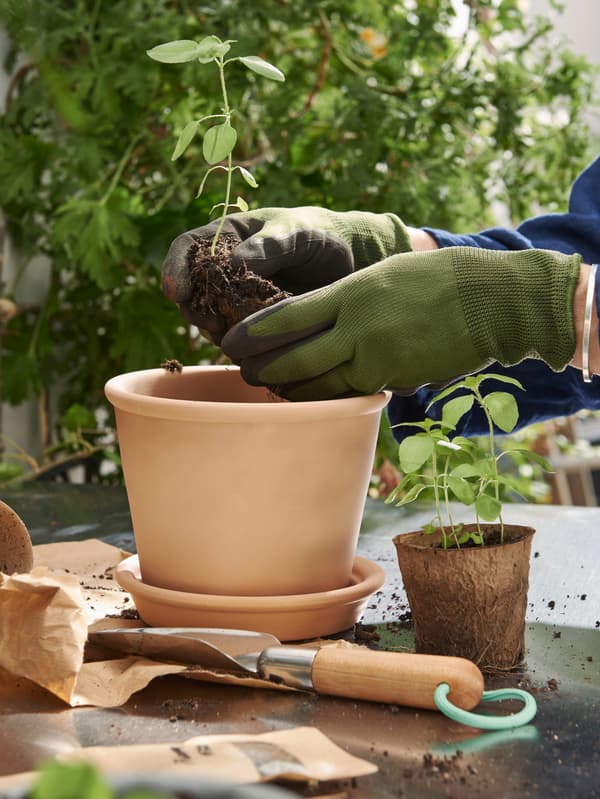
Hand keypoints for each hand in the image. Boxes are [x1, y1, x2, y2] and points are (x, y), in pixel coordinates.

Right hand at [161, 206, 410, 321]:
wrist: (347, 261)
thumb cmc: (319, 235)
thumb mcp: (297, 232)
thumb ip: (269, 245)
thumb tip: (233, 264)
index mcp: (226, 237)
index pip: (186, 248)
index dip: (175, 270)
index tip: (177, 293)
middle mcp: (224, 268)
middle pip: (191, 291)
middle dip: (193, 309)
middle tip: (210, 323)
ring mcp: (236, 297)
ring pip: (210, 318)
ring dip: (213, 330)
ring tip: (230, 336)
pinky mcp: (253, 322)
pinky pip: (235, 336)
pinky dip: (236, 344)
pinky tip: (249, 349)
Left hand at [221, 247, 580, 400]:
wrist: (487, 301)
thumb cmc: (436, 279)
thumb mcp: (383, 274)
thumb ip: (347, 298)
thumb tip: (319, 320)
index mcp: (350, 293)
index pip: (286, 317)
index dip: (254, 334)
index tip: (232, 341)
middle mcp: (356, 327)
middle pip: (294, 357)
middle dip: (263, 370)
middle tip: (244, 374)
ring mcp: (375, 357)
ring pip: (318, 384)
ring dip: (290, 390)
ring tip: (272, 390)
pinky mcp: (394, 380)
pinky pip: (350, 394)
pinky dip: (327, 398)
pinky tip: (312, 399)